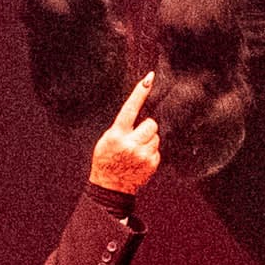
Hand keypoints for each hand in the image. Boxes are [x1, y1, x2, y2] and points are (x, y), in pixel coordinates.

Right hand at [89, 83, 162, 197]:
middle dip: (146, 128)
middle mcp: (131, 144)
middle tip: (136, 138)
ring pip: (156, 137)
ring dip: (149, 141)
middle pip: (151, 124)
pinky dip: (151, 153)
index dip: (139, 92)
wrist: (109, 186)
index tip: (148, 78)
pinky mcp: (151, 164)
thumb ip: (121, 127)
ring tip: (136, 151)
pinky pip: (158, 150)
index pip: (130, 108)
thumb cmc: (106, 160)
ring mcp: (142, 155)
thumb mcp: (107, 140)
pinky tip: (140, 160)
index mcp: (117, 134)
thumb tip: (138, 115)